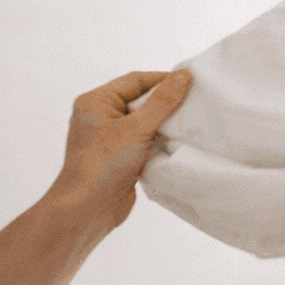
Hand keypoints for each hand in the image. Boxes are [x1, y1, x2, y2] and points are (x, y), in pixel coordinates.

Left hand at [47, 69, 192, 231]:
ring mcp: (110, 138)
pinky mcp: (120, 157)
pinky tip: (179, 142)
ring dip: (165, 123)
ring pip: (145, 122)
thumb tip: (184, 74)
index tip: (192, 82)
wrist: (87, 210)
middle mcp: (101, 116)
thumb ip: (162, 101)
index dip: (164, 80)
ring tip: (192, 122)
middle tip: (196, 102)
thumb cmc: (105, 164)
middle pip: (141, 100)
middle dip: (166, 102)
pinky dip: (160, 141)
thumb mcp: (137, 128)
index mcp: (96, 102)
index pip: (136, 80)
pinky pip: (144, 140)